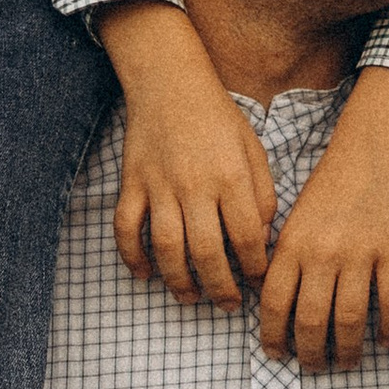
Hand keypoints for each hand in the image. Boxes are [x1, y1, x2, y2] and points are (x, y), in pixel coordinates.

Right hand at [102, 4, 277, 304]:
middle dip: (221, 287)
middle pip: (207, 252)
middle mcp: (195, 185)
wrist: (169, 82)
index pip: (248, 237)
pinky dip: (132, 256)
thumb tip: (262, 238)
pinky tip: (145, 275)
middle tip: (229, 306)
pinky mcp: (131, 184)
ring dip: (179, 280)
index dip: (255, 268)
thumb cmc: (218, 117)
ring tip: (191, 298)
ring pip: (166, 247)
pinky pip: (126, 228)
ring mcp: (159, 186)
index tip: (260, 283)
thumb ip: (261, 193)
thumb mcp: (253, 149)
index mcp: (231, 176)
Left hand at [259, 110, 388, 367]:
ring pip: (349, 320)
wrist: (370, 152)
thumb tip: (273, 304)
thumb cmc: (329, 186)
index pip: (275, 305)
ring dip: (347, 350)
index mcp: (291, 246)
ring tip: (346, 363)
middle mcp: (322, 254)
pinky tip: (385, 341)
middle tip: (314, 366)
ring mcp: (360, 255)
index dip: (273, 337)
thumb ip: (283, 259)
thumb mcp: (293, 219)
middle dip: (310, 354)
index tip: (277, 354)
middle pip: (311, 321)